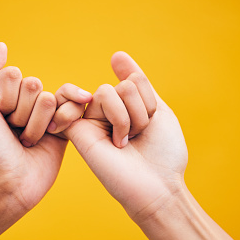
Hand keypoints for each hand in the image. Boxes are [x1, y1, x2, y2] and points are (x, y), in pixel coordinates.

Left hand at [0, 43, 90, 211]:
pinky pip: (72, 105)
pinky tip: (55, 133)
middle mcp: (26, 101)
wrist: (6, 183)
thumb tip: (2, 46)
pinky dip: (64, 118)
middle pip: (32, 84)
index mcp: (4, 93)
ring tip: (27, 142)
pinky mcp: (65, 126)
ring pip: (48, 98)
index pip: (13, 74)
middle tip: (13, 133)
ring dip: (35, 125)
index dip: (4, 98)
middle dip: (20, 114)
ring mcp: (46, 113)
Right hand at [63, 51, 187, 219]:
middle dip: (140, 111)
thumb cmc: (162, 154)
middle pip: (123, 85)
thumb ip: (137, 81)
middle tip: (137, 136)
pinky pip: (84, 101)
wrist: (157, 186)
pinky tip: (109, 139)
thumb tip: (116, 54)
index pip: (134, 79)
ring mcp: (91, 120)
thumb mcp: (157, 110)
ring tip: (124, 142)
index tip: (151, 124)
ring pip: (107, 91)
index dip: (149, 101)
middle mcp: (106, 111)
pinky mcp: (77, 130)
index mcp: (125, 105)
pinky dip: (101, 113)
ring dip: (126, 119)